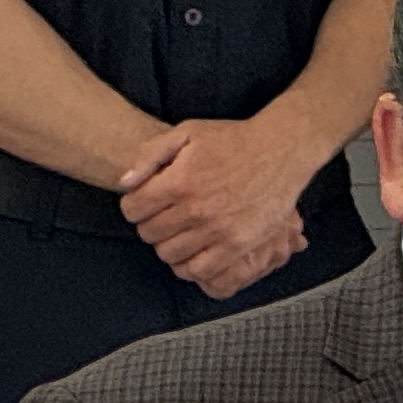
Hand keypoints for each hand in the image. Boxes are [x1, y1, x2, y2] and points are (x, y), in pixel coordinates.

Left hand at [117, 118, 317, 299]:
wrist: (279, 151)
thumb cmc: (231, 140)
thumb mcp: (187, 132)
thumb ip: (150, 155)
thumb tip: (123, 183)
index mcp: (180, 181)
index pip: (133, 209)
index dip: (134, 205)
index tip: (145, 201)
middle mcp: (196, 209)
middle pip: (149, 234)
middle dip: (150, 225)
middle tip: (163, 216)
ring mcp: (217, 230)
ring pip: (169, 255)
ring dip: (168, 246)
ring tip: (178, 233)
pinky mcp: (236, 245)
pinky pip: (198, 270)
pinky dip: (189, 265)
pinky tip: (193, 250)